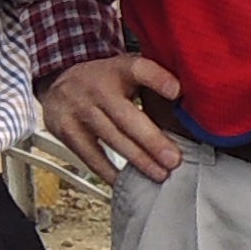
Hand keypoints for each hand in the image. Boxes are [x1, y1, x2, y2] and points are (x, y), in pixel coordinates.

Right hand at [40, 51, 185, 180]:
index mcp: (118, 69)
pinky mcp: (66, 130)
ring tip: (159, 174)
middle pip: (126, 116)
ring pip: (111, 138)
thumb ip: (154, 80)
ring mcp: (79, 109)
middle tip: (173, 159)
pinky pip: (90, 155)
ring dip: (137, 160)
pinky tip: (125, 180)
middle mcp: (97, 87)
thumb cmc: (105, 82)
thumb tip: (191, 99)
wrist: (59, 84)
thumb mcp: (127, 70)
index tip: (176, 91)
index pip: (138, 68)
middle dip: (152, 140)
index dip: (157, 78)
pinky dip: (109, 171)